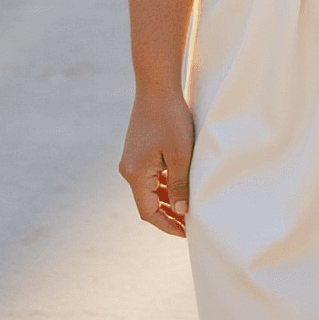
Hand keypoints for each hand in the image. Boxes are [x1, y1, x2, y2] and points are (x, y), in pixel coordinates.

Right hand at [118, 89, 194, 236]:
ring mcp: (131, 160)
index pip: (149, 213)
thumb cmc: (171, 118)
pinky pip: (150, 176)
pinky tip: (180, 186)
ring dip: (167, 200)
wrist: (156, 86)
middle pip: (148, 203)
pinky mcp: (137, 151)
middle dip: (168, 215)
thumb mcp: (180, 154)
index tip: (186, 233)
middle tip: (190, 225)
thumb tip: (182, 213)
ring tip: (189, 208)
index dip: (168, 225)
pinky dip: (164, 185)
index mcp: (135, 175)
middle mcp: (128, 170)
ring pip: (149, 190)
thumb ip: (180, 186)